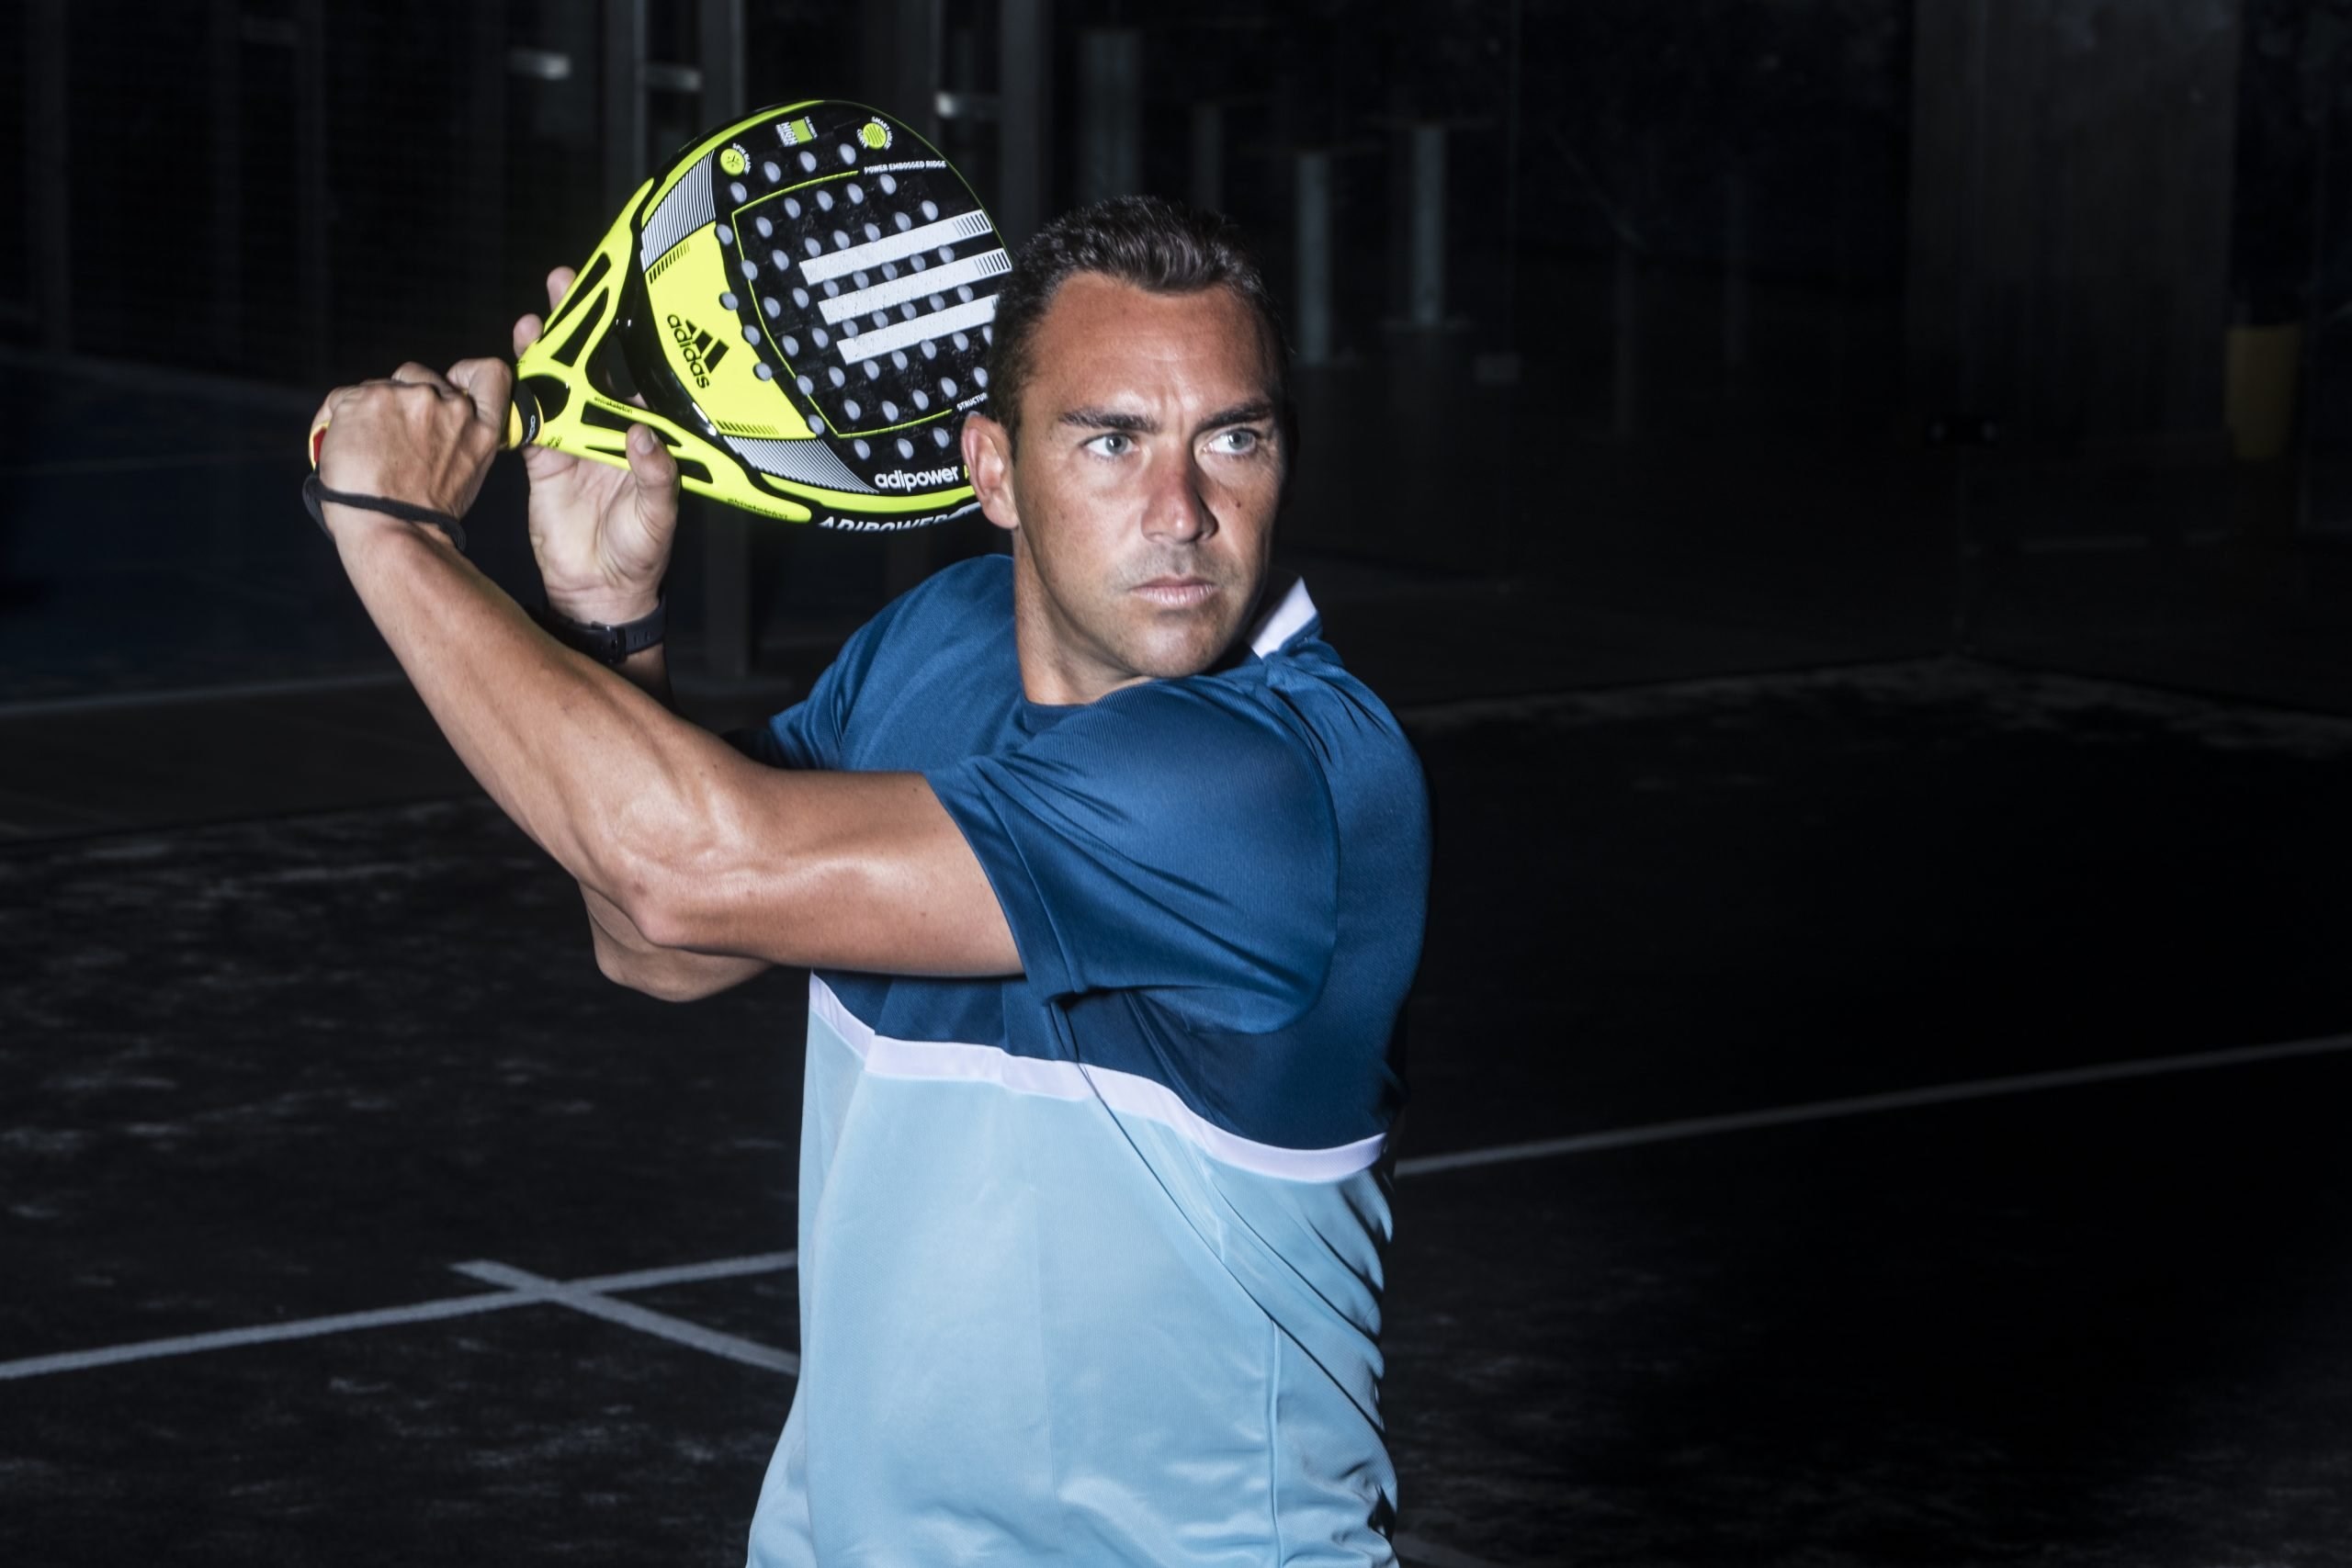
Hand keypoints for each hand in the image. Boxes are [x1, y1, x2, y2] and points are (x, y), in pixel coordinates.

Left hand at [309, 360, 509, 534]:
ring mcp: (410, 398)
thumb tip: (428, 427)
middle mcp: (450, 407)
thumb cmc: (422, 517)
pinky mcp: (369, 398)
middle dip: (402, 401)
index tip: (452, 385)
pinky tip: (337, 446)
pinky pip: (343, 397)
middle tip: (387, 439)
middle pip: (420, 378)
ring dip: (368, 412)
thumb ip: (456, 438)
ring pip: (380, 386)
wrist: (391, 530)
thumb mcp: (464, 474)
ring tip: (360, 450)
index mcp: (480, 429)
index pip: (491, 375)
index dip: (468, 374)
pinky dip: (335, 420)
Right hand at [514, 267, 679, 625]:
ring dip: (543, 352)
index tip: (615, 301)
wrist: (599, 590)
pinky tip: (507, 370)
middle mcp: (607, 430)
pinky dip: (516, 398)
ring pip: (556, 386)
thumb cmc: (641, 554)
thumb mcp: (659, 516)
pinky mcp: (543, 460)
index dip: (624, 339)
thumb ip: (656, 477)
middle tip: (565, 283)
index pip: (634, 377)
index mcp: (642, 437)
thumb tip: (644, 437)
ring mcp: (573, 441)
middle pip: (592, 368)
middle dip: (578, 324)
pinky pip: (528, 421)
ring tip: (531, 319)